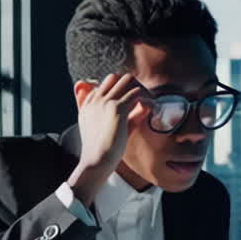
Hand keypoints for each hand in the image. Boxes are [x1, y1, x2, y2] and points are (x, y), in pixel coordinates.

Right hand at [69, 73, 144, 203]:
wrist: (96, 162)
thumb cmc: (104, 153)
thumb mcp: (114, 131)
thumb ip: (127, 118)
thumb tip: (144, 108)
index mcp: (87, 105)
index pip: (104, 86)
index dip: (120, 91)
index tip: (133, 102)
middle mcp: (95, 100)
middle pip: (115, 77)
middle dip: (130, 85)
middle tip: (143, 98)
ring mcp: (105, 102)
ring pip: (127, 80)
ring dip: (140, 88)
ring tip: (150, 100)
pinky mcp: (116, 108)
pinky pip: (136, 93)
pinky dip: (147, 98)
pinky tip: (153, 107)